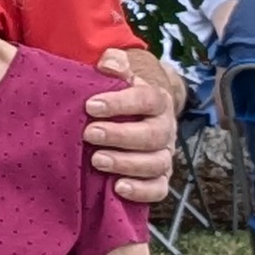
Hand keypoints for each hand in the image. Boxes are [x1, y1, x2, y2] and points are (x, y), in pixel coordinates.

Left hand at [81, 46, 180, 205]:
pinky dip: (142, 191)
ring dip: (126, 163)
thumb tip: (108, 63)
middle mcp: (165, 128)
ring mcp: (164, 154)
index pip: (147, 100)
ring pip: (156, 163)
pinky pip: (159, 189)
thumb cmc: (122, 93)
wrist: (141, 113)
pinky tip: (118, 188)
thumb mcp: (119, 73)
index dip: (121, 103)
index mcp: (157, 100)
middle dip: (120, 135)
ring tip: (97, 160)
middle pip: (152, 135)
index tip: (91, 106)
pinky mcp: (159, 177)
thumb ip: (114, 63)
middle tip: (89, 134)